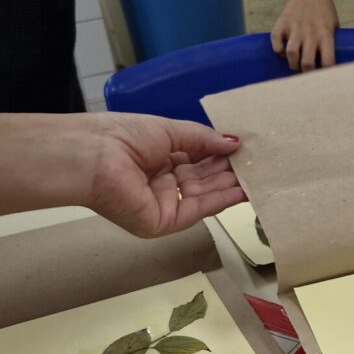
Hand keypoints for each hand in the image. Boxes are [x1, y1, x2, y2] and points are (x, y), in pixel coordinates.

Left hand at [82, 114, 244, 237]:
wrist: (93, 156)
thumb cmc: (123, 136)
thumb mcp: (170, 130)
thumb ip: (203, 139)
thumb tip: (235, 143)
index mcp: (159, 159)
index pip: (197, 160)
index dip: (220, 155)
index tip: (245, 149)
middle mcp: (162, 183)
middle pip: (203, 179)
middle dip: (229, 170)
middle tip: (260, 162)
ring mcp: (164, 205)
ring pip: (204, 195)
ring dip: (231, 185)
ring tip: (259, 174)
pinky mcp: (164, 222)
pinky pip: (198, 210)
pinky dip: (221, 200)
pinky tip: (243, 189)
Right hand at [271, 0, 339, 71]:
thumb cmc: (324, 10)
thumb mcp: (334, 25)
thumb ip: (332, 43)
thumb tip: (331, 65)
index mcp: (326, 35)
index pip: (328, 61)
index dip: (326, 74)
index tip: (324, 79)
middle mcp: (311, 33)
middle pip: (307, 63)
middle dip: (306, 73)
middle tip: (306, 74)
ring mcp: (295, 28)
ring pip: (291, 54)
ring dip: (292, 64)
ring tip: (295, 65)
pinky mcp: (282, 23)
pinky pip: (276, 43)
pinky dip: (278, 51)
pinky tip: (283, 52)